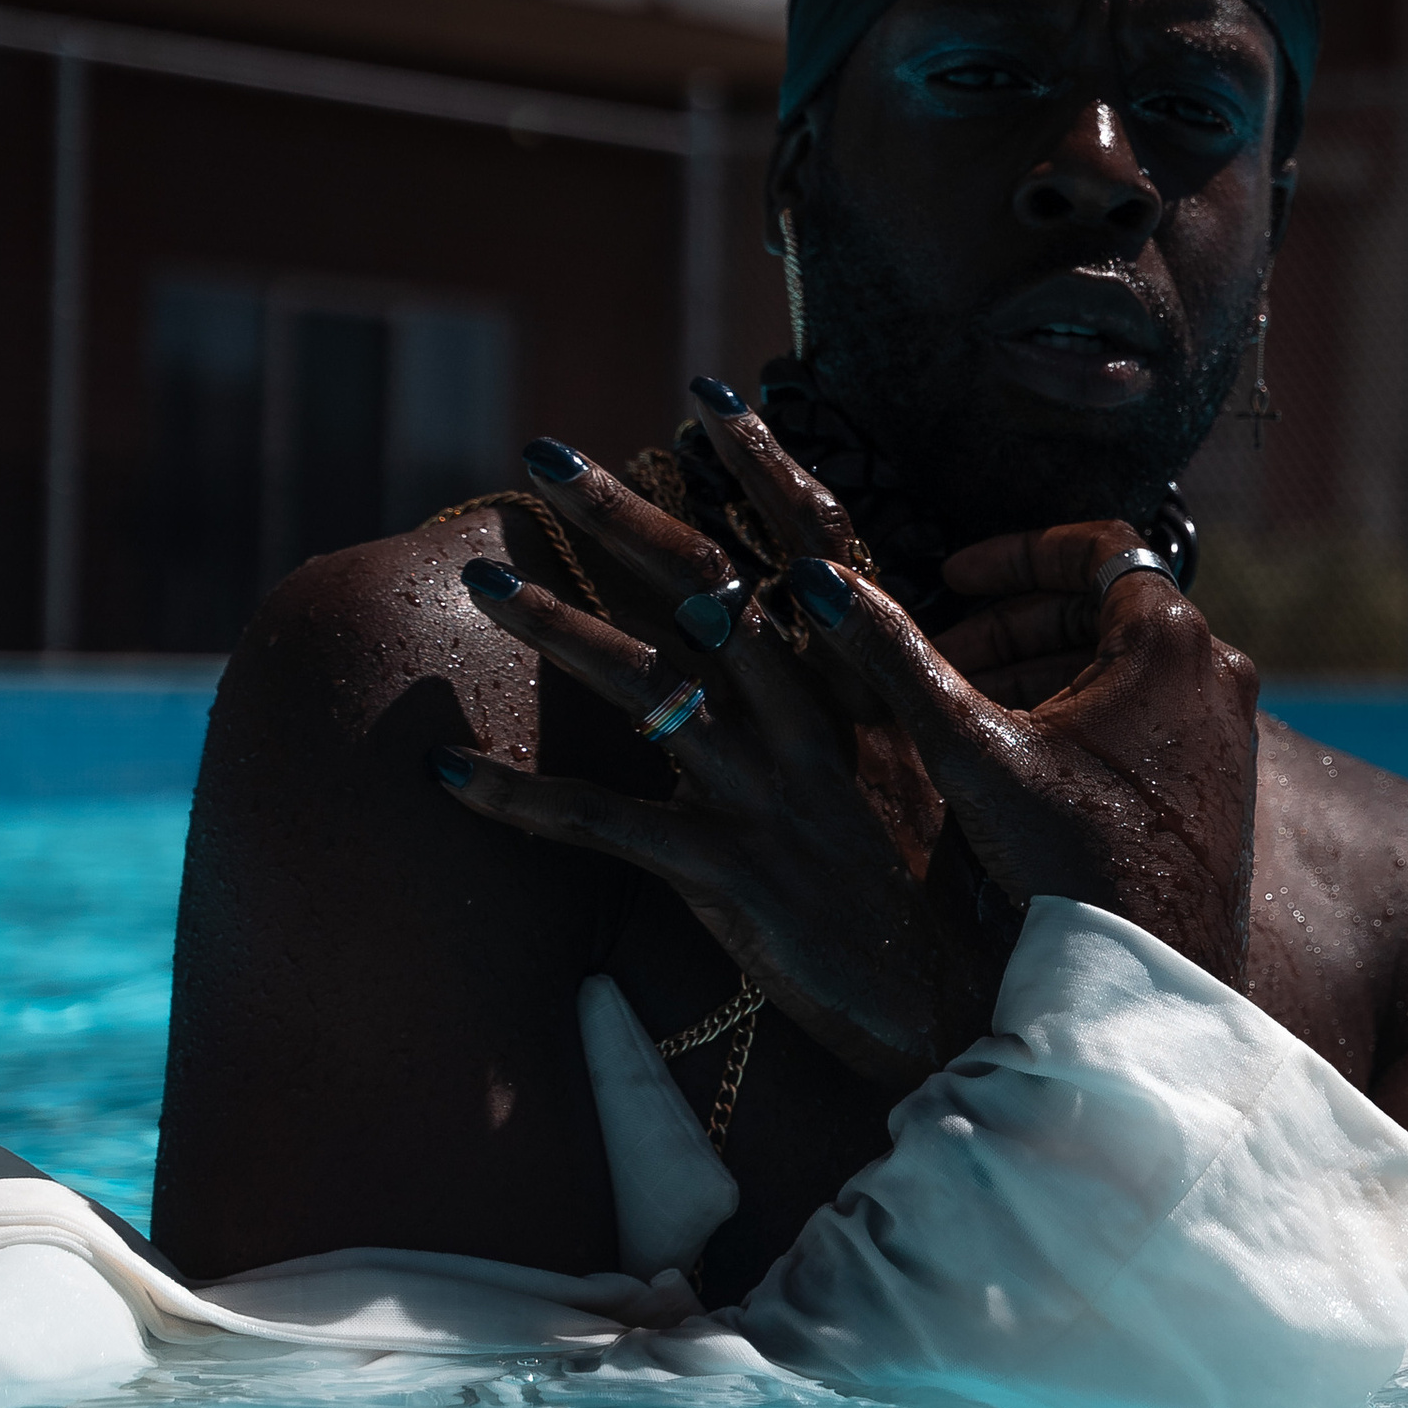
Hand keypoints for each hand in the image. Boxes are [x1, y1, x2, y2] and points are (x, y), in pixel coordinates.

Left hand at [432, 430, 1002, 1089]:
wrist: (963, 1012)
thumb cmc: (947, 893)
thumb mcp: (928, 766)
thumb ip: (868, 689)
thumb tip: (805, 619)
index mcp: (871, 682)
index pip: (815, 541)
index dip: (763, 463)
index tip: (707, 395)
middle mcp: (815, 719)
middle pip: (707, 586)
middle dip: (622, 514)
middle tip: (545, 454)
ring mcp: (769, 791)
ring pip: (645, 682)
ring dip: (554, 622)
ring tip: (480, 579)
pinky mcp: (726, 871)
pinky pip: (601, 824)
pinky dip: (518, 799)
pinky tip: (444, 776)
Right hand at [777, 520, 1261, 984]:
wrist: (1145, 982)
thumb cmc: (1068, 864)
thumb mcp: (968, 749)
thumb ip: (895, 656)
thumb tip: (821, 582)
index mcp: (1170, 641)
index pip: (1098, 546)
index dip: (1016, 554)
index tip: (954, 580)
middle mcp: (1216, 672)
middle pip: (1106, 607)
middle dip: (1017, 624)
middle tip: (947, 655)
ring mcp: (1226, 730)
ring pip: (1124, 666)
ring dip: (1043, 672)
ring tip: (969, 716)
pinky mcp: (1220, 782)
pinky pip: (1147, 716)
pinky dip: (1082, 717)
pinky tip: (1019, 767)